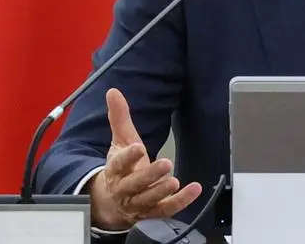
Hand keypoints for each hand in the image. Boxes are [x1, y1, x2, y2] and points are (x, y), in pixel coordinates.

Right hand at [87, 88, 202, 230]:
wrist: (111, 202)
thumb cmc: (120, 168)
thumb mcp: (120, 141)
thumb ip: (119, 117)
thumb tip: (113, 92)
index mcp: (116, 170)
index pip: (119, 164)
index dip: (127, 157)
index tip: (138, 148)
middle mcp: (125, 188)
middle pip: (135, 184)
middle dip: (149, 175)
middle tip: (165, 164)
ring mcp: (138, 203)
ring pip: (148, 199)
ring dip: (161, 191)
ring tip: (174, 181)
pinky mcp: (152, 213)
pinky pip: (166, 210)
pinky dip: (180, 201)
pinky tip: (193, 190)